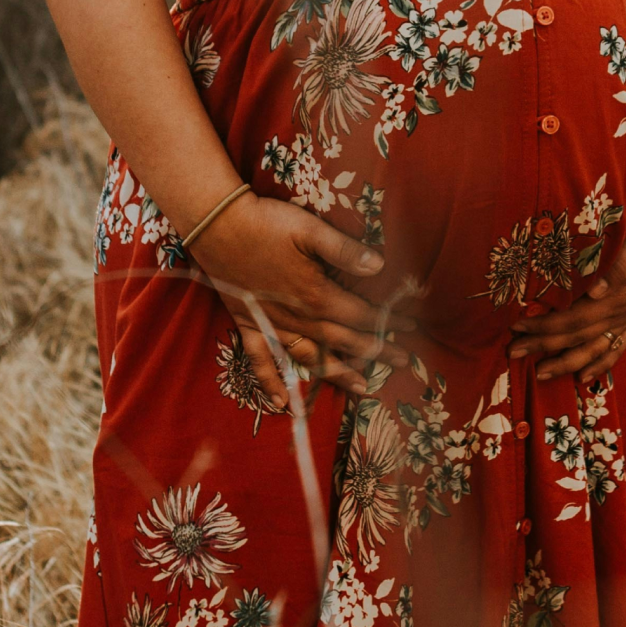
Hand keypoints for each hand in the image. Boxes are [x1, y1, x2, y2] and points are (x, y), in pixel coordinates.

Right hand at [192, 194, 407, 409]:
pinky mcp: (248, 324)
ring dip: (337, 374)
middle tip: (401, 362)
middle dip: (375, 351)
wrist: (216, 225)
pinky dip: (271, 383)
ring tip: (361, 388)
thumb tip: (380, 266)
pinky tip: (282, 403)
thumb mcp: (309, 229)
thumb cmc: (265, 222)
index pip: (361, 315)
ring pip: (310, 357)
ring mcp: (271, 324)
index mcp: (316, 295)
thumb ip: (345, 250)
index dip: (386, 322)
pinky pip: (260, 361)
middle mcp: (296, 318)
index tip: (409, 328)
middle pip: (343, 340)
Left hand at [505, 188, 625, 387]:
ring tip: (540, 373)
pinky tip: (584, 376)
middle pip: (575, 338)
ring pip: (592, 350)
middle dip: (542, 347)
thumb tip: (597, 291)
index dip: (544, 326)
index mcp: (616, 297)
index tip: (516, 326)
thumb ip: (620, 266)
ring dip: (564, 363)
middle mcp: (620, 313)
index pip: (572, 319)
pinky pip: (615, 349)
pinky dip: (599, 365)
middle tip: (511, 353)